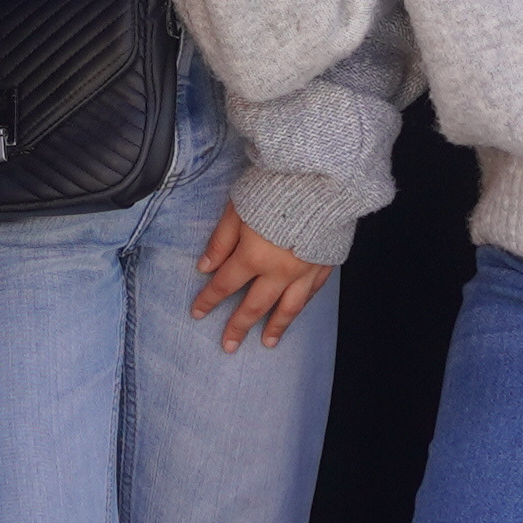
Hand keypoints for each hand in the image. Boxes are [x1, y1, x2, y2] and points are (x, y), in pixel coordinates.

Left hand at [188, 201, 331, 350]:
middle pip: (254, 305)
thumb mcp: (238, 208)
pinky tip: (295, 312)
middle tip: (228, 345)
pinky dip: (301, 305)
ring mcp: (304, 270)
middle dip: (238, 326)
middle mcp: (279, 270)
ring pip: (287, 308)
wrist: (322, 177)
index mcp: (253, 256)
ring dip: (274, 327)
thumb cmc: (276, 186)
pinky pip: (311, 292)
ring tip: (266, 343)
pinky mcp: (324, 263)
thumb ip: (221, 240)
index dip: (209, 300)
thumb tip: (205, 266)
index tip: (197, 313)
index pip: (225, 285)